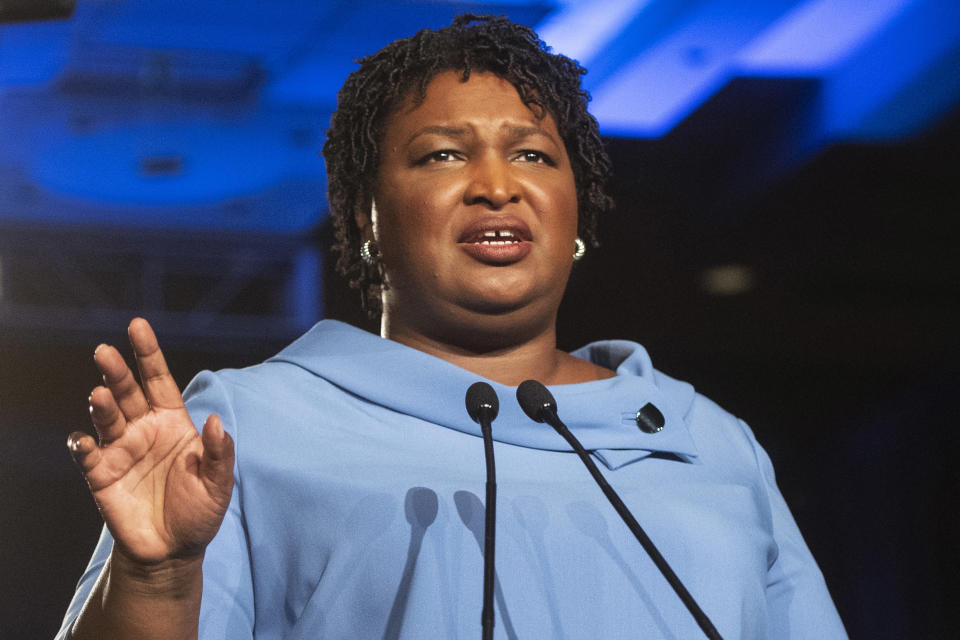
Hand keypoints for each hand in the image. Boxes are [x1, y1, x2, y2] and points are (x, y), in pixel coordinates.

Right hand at [67, 318, 234, 564]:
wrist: (173, 551)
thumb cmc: (199, 512)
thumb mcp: (218, 484)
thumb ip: (219, 453)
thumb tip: (214, 421)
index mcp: (173, 423)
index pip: (158, 380)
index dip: (148, 353)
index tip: (137, 325)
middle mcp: (143, 429)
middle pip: (127, 391)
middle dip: (116, 371)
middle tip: (105, 352)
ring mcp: (120, 450)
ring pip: (106, 418)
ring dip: (101, 404)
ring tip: (100, 394)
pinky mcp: (101, 476)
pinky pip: (87, 455)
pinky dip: (82, 445)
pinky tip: (83, 440)